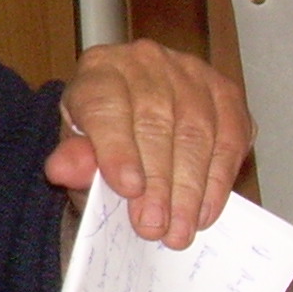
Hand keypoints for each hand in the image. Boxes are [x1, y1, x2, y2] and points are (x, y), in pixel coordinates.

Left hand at [44, 40, 254, 247]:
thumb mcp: (79, 152)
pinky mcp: (225, 92)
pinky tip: (204, 212)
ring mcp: (189, 72)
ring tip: (179, 230)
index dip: (116, 148)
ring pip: (196, 132)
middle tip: (153, 226)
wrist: (135, 123)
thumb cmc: (102, 139)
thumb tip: (63, 169)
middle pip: (155, 122)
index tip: (127, 189)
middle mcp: (144, 61)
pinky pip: (229, 138)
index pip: (106, 105)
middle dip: (157, 182)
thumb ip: (73, 159)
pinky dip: (218, 180)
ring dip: (189, 189)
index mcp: (99, 69)